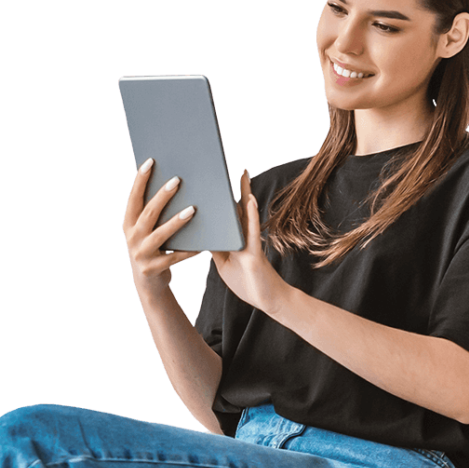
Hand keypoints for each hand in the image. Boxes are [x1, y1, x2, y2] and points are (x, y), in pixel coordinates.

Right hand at [122, 158, 203, 294]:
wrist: (148, 284)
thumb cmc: (152, 249)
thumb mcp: (145, 231)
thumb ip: (151, 212)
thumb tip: (172, 183)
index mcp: (128, 224)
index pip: (133, 198)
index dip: (140, 180)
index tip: (150, 161)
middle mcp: (131, 238)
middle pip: (148, 214)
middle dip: (162, 196)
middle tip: (178, 180)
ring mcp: (140, 254)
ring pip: (160, 235)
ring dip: (176, 221)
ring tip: (192, 209)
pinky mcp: (152, 269)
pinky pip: (174, 257)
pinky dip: (188, 250)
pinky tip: (201, 244)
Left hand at [211, 169, 288, 317]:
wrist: (266, 300)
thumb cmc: (246, 281)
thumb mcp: (223, 264)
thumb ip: (215, 248)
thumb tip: (202, 235)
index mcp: (234, 239)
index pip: (225, 215)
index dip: (218, 200)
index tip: (209, 182)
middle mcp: (243, 237)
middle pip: (237, 208)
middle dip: (233, 189)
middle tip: (224, 167)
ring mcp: (250, 243)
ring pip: (247, 215)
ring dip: (245, 195)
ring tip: (242, 175)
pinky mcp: (255, 253)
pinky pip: (253, 232)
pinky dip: (252, 216)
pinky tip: (251, 201)